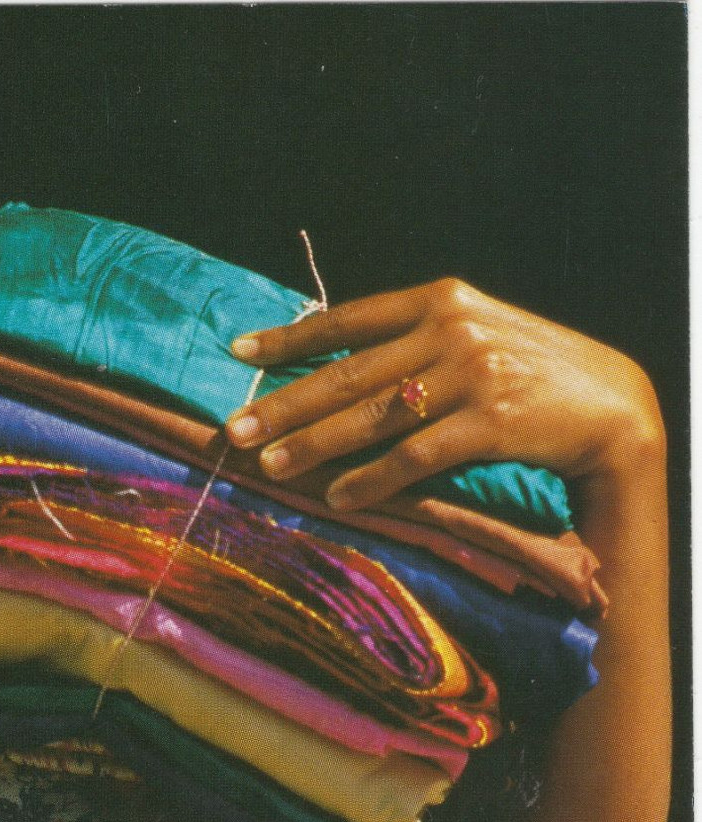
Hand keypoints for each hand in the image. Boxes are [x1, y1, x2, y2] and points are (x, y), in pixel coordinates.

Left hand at [221, 278, 664, 511]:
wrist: (614, 405)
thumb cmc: (529, 372)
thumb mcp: (474, 335)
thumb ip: (412, 340)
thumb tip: (332, 365)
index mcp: (441, 299)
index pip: (348, 318)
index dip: (290, 338)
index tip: (239, 353)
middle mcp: (452, 328)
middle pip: (349, 373)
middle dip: (285, 404)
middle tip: (234, 428)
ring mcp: (473, 373)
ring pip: (373, 415)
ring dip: (315, 444)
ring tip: (269, 465)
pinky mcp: (492, 421)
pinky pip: (415, 455)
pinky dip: (372, 479)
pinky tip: (338, 496)